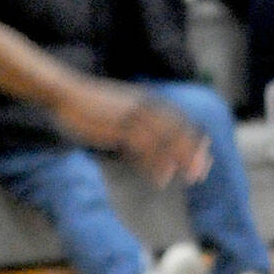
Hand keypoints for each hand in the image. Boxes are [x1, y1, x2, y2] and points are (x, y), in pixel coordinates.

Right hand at [58, 80, 209, 185]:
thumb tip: (148, 143)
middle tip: (201, 174)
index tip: (206, 155)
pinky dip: (156, 164)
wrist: (68, 94)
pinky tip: (162, 179)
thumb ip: (137, 122)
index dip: (194, 138)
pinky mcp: (121, 126)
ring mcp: (135, 115)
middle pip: (179, 129)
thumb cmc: (93, 105)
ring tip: (188, 178)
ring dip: (180, 160)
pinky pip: (145, 147)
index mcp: (149, 101)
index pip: (180, 119)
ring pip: (166, 139)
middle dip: (192, 152)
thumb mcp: (121, 110)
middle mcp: (147, 105)